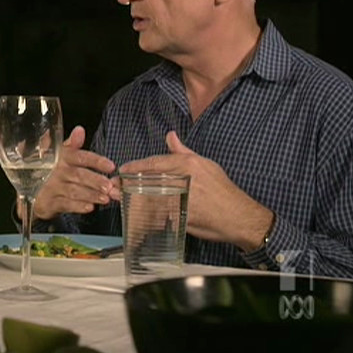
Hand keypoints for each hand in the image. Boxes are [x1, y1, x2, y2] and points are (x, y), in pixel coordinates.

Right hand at [22, 125, 117, 220]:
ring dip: (90, 195)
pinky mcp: (48, 202)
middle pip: (78, 175)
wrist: (29, 188)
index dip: (96, 161)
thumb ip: (73, 144)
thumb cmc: (50, 170)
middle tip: (109, 186)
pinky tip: (89, 207)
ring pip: (74, 191)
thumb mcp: (60, 154)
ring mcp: (51, 187)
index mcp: (61, 157)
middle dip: (95, 181)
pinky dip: (78, 206)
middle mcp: (56, 171)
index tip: (111, 166)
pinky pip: (65, 204)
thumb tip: (79, 130)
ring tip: (104, 198)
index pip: (80, 156)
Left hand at [119, 131, 272, 251]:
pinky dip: (146, 215)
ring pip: (149, 198)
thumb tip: (170, 135)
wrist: (239, 217)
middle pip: (147, 180)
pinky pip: (159, 215)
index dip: (135, 167)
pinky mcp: (181, 216)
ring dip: (131, 198)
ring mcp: (181, 198)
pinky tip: (134, 216)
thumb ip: (183, 151)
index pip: (155, 162)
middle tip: (113, 186)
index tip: (122, 171)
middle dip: (128, 183)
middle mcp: (183, 179)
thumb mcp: (206, 164)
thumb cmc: (223, 190)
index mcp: (187, 164)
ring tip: (118, 199)